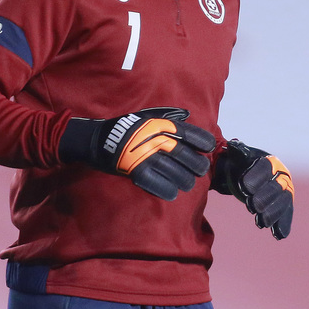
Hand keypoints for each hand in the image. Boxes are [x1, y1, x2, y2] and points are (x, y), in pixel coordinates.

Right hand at [60, 107, 215, 200]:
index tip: (209, 148)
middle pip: (186, 156)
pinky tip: (172, 193)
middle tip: (200, 171)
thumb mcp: (147, 116)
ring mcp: (147, 155)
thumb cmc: (126, 127)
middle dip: (197, 165)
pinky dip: (166, 190)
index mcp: (161, 125)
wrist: (99, 139)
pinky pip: (156, 183)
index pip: (189, 133)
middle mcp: (157, 140)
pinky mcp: (136, 170)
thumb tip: (187, 114)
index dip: (203, 141)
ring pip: (175, 172)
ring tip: (187, 183)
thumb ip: (168, 115)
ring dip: (185, 180)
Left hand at [212, 139, 293, 238]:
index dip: (256, 177)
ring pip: (283, 202)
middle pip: (276, 187)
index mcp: (270, 161)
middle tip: (252, 206)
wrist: (245, 176)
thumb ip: (237, 152)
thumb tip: (232, 145)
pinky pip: (286, 215)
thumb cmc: (241, 166)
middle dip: (265, 197)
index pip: (265, 168)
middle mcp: (281, 175)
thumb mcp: (237, 157)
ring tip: (260, 223)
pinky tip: (278, 235)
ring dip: (272, 213)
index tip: (244, 186)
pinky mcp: (284, 205)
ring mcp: (285, 191)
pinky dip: (283, 225)